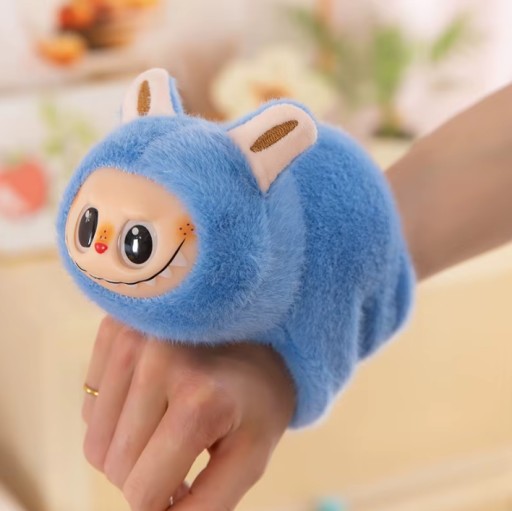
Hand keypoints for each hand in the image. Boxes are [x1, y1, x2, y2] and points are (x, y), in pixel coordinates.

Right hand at [82, 316, 295, 510]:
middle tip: (181, 450)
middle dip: (144, 474)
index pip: (142, 492)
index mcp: (199, 400)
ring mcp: (132, 338)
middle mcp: (159, 362)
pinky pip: (90, 403)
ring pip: (93, 438)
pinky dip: (116, 415)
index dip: (162, 504)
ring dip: (125, 446)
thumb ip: (206, 505)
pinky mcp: (115, 327)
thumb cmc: (258, 397)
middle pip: (112, 465)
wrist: (260, 332)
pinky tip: (153, 397)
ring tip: (167, 423)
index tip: (185, 485)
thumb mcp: (249, 457)